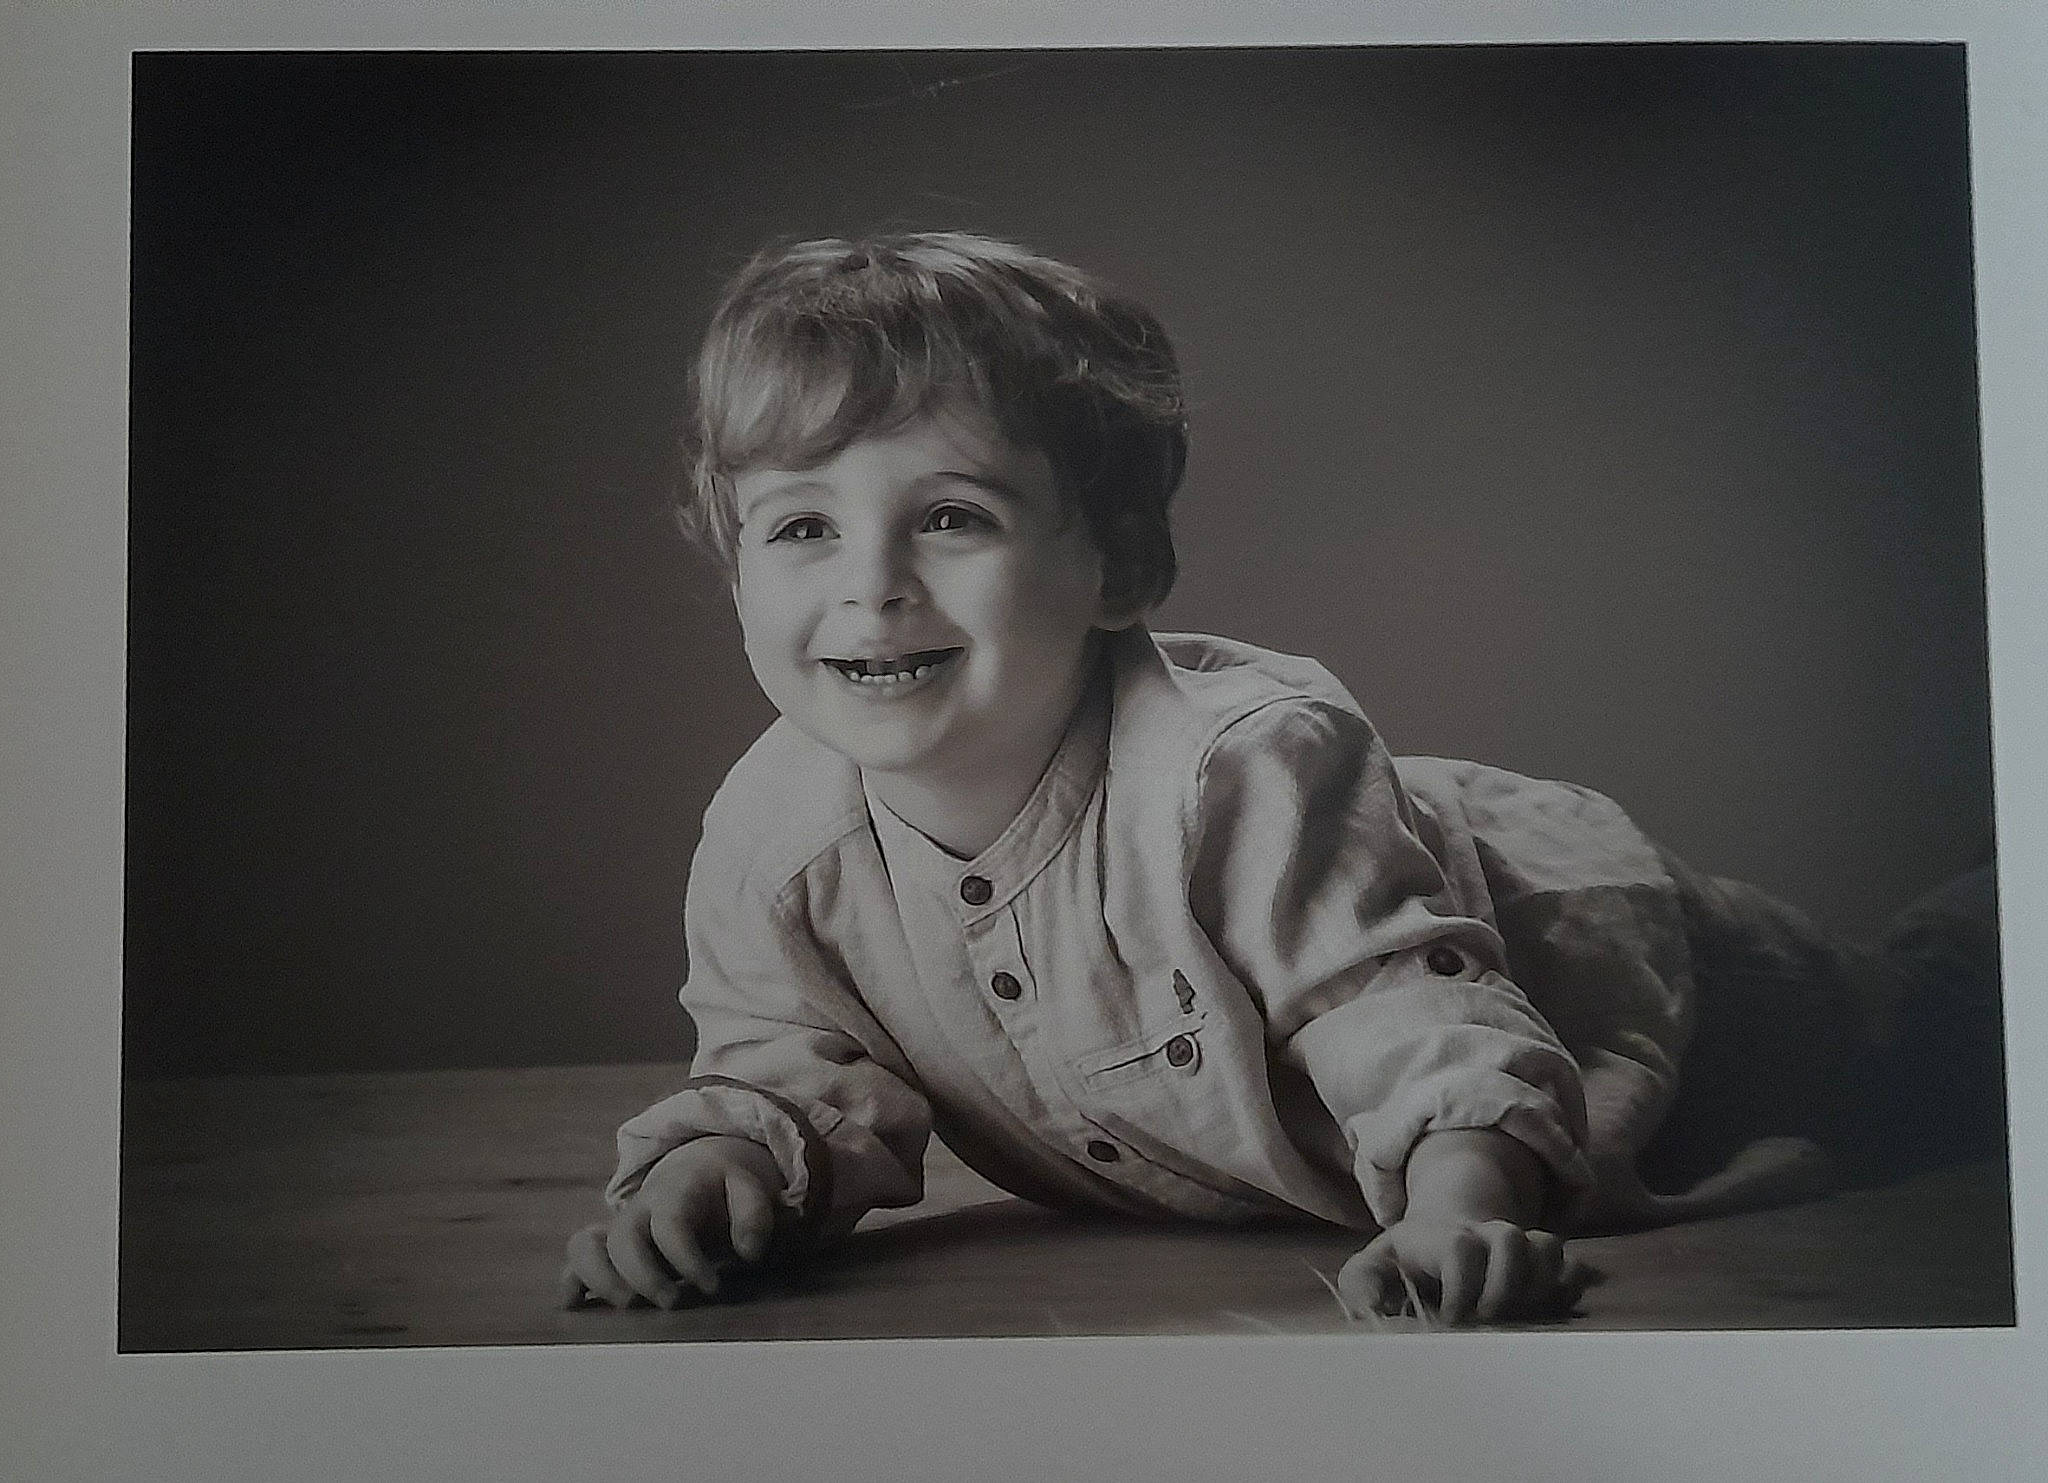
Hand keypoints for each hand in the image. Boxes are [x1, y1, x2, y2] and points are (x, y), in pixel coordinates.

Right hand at [559, 1135, 784, 1308]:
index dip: (687, 1259)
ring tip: (629, 1306)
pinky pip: (575, 1258)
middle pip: (623, 1239)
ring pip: (585, 1246)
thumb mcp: (750, 1188)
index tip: (712, 1287)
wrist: (700, 1165)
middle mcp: (638, 1209)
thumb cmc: (725, 1185)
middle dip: (644, 1277)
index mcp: (674, 1192)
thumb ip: (754, 1215)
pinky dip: (571, 1281)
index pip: (670, 1225)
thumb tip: (748, 1252)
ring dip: (599, 1280)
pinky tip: (574, 1305)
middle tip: (673, 1303)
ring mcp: (618, 1227)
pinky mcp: (607, 1245)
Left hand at [1337, 1216, 1571, 1323]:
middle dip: (1502, 1288)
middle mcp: (1485, 1234)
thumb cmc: (1406, 1263)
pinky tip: (1543, 1312)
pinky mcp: (1543, 1264)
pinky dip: (1565, 1290)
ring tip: (1516, 1315)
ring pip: (1548, 1247)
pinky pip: (1573, 1267)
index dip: (1460, 1286)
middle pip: (1511, 1241)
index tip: (1452, 1317)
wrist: (1444, 1238)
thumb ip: (1361, 1282)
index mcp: (1442, 1237)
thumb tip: (1374, 1307)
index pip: (1460, 1248)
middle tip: (1487, 1318)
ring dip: (1537, 1287)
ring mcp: (1519, 1246)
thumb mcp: (1373, 1267)